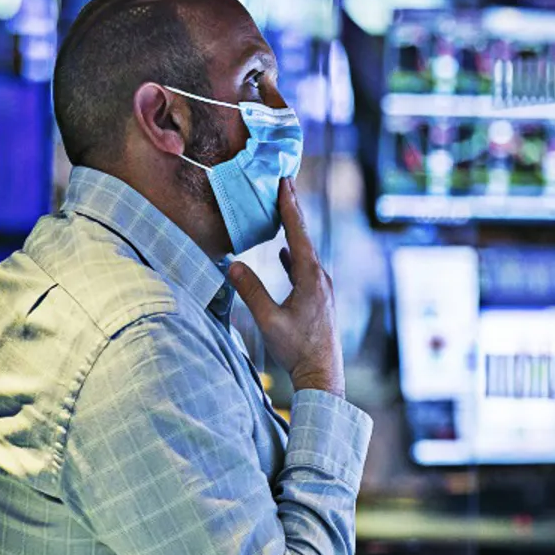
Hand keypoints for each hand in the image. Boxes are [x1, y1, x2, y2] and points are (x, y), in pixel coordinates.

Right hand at [227, 179, 344, 397]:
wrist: (322, 374)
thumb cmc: (297, 349)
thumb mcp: (268, 321)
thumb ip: (251, 291)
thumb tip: (232, 264)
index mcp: (311, 277)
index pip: (298, 233)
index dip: (289, 206)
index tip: (284, 181)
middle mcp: (320, 277)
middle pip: (304, 236)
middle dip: (293, 209)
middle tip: (285, 182)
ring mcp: (321, 287)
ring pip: (305, 251)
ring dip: (293, 230)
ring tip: (283, 210)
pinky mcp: (318, 298)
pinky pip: (305, 267)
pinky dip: (294, 254)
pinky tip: (286, 252)